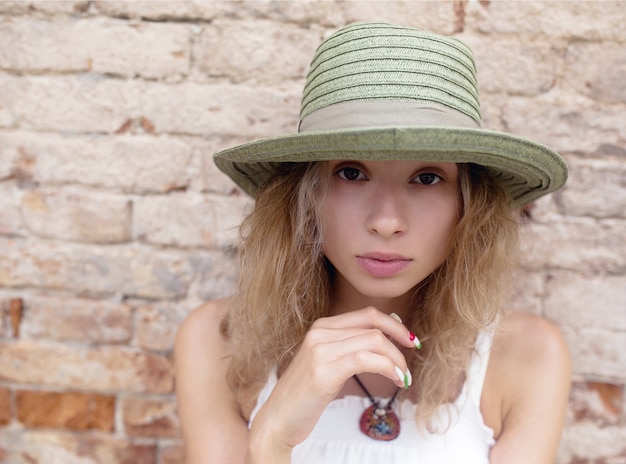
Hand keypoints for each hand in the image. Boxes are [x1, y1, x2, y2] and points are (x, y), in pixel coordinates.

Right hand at [247, 307, 416, 459]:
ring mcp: (320, 349)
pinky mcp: (323, 370)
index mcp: (322, 327)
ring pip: (374, 340)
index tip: (410, 340)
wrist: (277, 420)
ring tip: (402, 377)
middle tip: (412, 359)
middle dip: (400, 340)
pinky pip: (366, 359)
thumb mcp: (327, 364)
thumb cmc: (305, 396)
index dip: (394, 324)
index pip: (367, 314)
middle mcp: (320, 332)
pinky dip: (388, 367)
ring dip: (396, 359)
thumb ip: (349, 349)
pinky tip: (395, 379)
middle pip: (373, 325)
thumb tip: (383, 340)